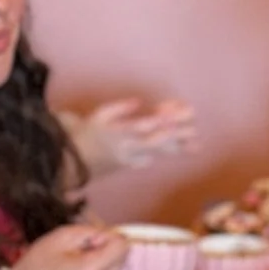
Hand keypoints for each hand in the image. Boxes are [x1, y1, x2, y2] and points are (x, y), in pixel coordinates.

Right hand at [8, 224, 129, 269]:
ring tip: (79, 260)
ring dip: (104, 260)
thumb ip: (92, 232)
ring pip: (116, 268)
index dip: (109, 237)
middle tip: (83, 249)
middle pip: (122, 258)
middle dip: (107, 248)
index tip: (91, 240)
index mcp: (92, 268)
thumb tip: (109, 237)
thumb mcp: (63, 235)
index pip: (123, 246)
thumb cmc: (40, 261)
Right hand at [74, 97, 198, 178]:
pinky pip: (151, 158)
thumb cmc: (85, 134)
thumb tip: (138, 103)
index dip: (158, 122)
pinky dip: (166, 151)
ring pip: (156, 152)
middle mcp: (126, 148)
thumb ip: (119, 109)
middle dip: (175, 136)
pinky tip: (184, 148)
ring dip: (177, 147)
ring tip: (197, 144)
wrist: (72, 164)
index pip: (142, 127)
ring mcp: (129, 159)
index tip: (174, 116)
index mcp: (117, 133)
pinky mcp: (129, 166)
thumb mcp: (98, 115)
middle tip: (194, 130)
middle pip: (154, 141)